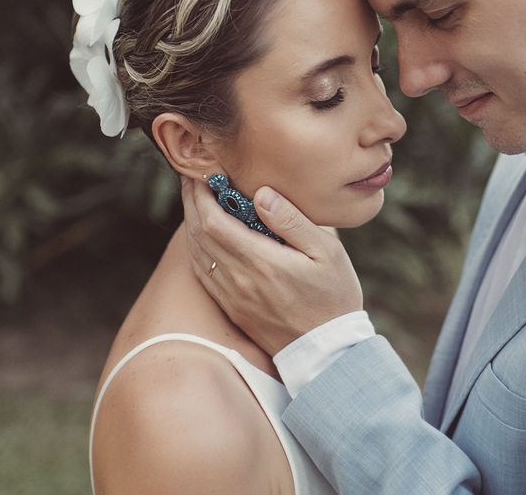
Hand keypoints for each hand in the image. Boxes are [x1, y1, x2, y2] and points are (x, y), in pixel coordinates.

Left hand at [182, 176, 363, 355]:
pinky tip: (203, 237)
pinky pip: (202, 274)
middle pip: (198, 235)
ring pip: (196, 254)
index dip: (201, 195)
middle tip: (193, 179)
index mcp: (260, 261)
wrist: (327, 351)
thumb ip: (292, 221)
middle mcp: (238, 280)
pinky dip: (197, 249)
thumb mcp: (328, 252)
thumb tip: (262, 194)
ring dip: (191, 225)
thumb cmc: (334, 296)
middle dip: (191, 203)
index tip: (203, 174)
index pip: (213, 221)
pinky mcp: (232, 309)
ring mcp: (232, 297)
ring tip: (195, 201)